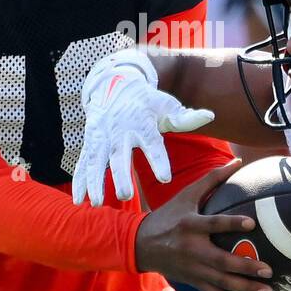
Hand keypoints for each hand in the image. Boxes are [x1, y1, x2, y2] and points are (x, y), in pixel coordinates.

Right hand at [72, 49, 214, 205]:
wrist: (116, 87)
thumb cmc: (148, 103)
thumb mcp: (167, 106)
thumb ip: (186, 117)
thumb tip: (209, 116)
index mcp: (142, 124)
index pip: (152, 143)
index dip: (159, 160)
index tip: (166, 178)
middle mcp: (120, 131)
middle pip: (119, 155)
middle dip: (121, 175)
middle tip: (126, 195)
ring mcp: (102, 138)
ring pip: (96, 162)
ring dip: (96, 182)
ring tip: (98, 203)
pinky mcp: (90, 144)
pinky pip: (83, 164)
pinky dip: (80, 182)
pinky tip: (80, 201)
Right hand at [136, 158, 273, 290]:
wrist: (142, 244)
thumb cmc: (169, 215)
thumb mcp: (186, 195)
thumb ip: (212, 179)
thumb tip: (237, 160)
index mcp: (190, 225)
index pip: (213, 224)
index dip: (231, 224)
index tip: (251, 224)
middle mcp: (192, 249)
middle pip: (221, 261)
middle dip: (245, 267)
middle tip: (268, 270)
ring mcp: (193, 269)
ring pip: (221, 283)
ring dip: (245, 290)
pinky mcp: (194, 281)